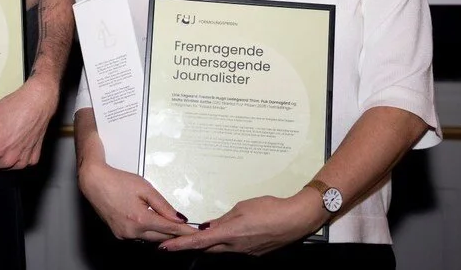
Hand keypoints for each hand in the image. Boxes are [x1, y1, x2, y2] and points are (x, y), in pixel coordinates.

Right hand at [78, 159, 194, 241]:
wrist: (95, 182)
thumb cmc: (118, 181)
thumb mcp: (145, 188)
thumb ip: (163, 205)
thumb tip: (179, 218)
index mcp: (140, 219)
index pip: (169, 229)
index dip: (184, 231)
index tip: (196, 233)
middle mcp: (131, 232)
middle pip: (161, 238)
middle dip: (176, 235)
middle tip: (189, 232)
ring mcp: (124, 235)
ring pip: (151, 239)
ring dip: (163, 235)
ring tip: (175, 229)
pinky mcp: (119, 234)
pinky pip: (140, 238)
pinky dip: (149, 233)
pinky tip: (155, 226)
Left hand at [157, 192, 325, 254]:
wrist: (295, 219)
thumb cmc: (270, 209)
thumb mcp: (241, 208)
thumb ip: (223, 219)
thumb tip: (210, 226)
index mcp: (229, 234)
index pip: (198, 242)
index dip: (180, 245)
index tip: (165, 247)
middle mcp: (235, 248)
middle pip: (207, 249)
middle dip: (192, 245)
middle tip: (177, 241)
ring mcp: (245, 253)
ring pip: (220, 249)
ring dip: (210, 243)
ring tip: (204, 234)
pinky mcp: (254, 253)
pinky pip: (234, 249)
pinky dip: (226, 243)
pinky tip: (228, 235)